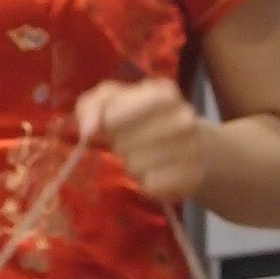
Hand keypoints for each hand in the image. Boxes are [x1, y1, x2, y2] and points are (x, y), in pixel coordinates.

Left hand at [76, 76, 209, 202]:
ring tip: (144, 157)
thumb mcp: (114, 102)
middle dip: (120, 146)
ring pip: (135, 166)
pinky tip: (156, 172)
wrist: (192, 146)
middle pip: (122, 144)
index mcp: (163, 93)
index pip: (112, 116)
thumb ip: (92, 106)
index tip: (112, 126)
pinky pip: (150, 185)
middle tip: (131, 143)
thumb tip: (87, 130)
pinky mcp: (192, 176)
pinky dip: (147, 183)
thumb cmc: (143, 120)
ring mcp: (191, 147)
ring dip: (132, 166)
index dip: (107, 125)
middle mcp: (182, 117)